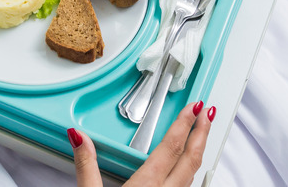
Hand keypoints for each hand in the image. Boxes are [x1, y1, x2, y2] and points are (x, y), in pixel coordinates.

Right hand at [69, 101, 213, 186]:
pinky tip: (187, 175)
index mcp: (147, 186)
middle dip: (201, 133)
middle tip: (207, 114)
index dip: (184, 124)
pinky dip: (191, 176)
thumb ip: (87, 165)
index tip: (193, 108)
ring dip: (198, 152)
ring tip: (201, 137)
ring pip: (193, 176)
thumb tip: (80, 138)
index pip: (172, 147)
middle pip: (191, 158)